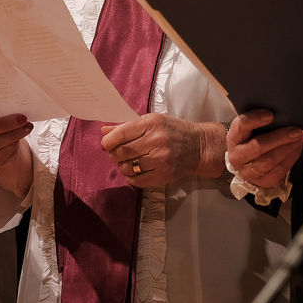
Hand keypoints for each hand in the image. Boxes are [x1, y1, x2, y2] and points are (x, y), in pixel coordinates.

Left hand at [101, 113, 225, 187]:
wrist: (198, 146)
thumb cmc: (173, 131)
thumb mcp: (152, 121)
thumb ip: (128, 126)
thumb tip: (104, 132)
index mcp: (151, 124)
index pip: (121, 133)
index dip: (108, 141)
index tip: (106, 144)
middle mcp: (156, 141)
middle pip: (121, 152)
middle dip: (114, 154)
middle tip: (118, 153)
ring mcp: (160, 159)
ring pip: (127, 167)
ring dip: (123, 166)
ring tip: (129, 162)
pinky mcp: (163, 174)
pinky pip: (137, 180)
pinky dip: (131, 177)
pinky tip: (136, 171)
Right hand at [226, 109, 302, 189]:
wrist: (245, 160)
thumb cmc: (251, 138)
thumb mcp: (250, 127)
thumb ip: (259, 120)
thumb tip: (282, 110)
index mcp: (233, 138)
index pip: (241, 126)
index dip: (255, 119)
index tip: (270, 114)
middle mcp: (237, 157)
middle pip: (259, 147)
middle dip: (280, 137)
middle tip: (296, 129)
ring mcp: (249, 172)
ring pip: (271, 161)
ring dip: (289, 148)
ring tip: (300, 136)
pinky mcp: (263, 182)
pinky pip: (280, 170)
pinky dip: (292, 157)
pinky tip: (298, 147)